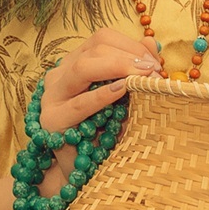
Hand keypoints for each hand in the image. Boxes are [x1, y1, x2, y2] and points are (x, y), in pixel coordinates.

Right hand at [38, 27, 161, 131]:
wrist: (87, 170)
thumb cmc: (108, 131)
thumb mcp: (126, 97)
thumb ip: (135, 68)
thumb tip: (150, 43)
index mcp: (75, 63)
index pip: (102, 39)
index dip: (131, 46)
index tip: (155, 63)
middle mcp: (60, 74)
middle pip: (95, 49)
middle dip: (129, 57)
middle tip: (154, 72)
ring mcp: (52, 97)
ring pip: (83, 68)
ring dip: (118, 68)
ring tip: (142, 77)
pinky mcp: (53, 121)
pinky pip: (80, 103)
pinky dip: (102, 95)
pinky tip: (121, 90)